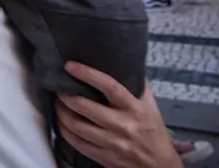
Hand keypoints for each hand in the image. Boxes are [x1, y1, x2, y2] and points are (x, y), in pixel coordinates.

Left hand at [55, 64, 177, 167]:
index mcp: (135, 108)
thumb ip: (137, 85)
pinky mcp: (105, 157)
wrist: (160, 166)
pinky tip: (61, 122)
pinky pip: (77, 143)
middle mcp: (124, 125)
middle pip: (86, 107)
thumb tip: (125, 60)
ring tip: (57, 103)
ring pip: (77, 126)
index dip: (88, 74)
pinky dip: (64, 131)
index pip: (110, 87)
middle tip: (58, 88)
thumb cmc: (154, 132)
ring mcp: (113, 143)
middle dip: (66, 96)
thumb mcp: (150, 107)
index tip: (69, 66)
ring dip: (61, 112)